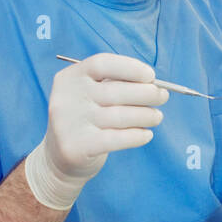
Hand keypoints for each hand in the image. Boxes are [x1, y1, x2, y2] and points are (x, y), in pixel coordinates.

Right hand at [25, 53, 168, 209]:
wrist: (58, 159)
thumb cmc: (85, 120)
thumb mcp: (90, 96)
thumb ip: (115, 85)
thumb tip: (154, 84)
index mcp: (70, 77)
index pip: (102, 63)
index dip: (130, 68)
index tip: (151, 76)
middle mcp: (67, 98)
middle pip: (116, 90)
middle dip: (147, 93)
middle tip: (163, 97)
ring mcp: (70, 123)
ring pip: (121, 116)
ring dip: (147, 115)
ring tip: (157, 117)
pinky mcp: (77, 146)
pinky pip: (118, 138)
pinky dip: (138, 136)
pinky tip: (146, 135)